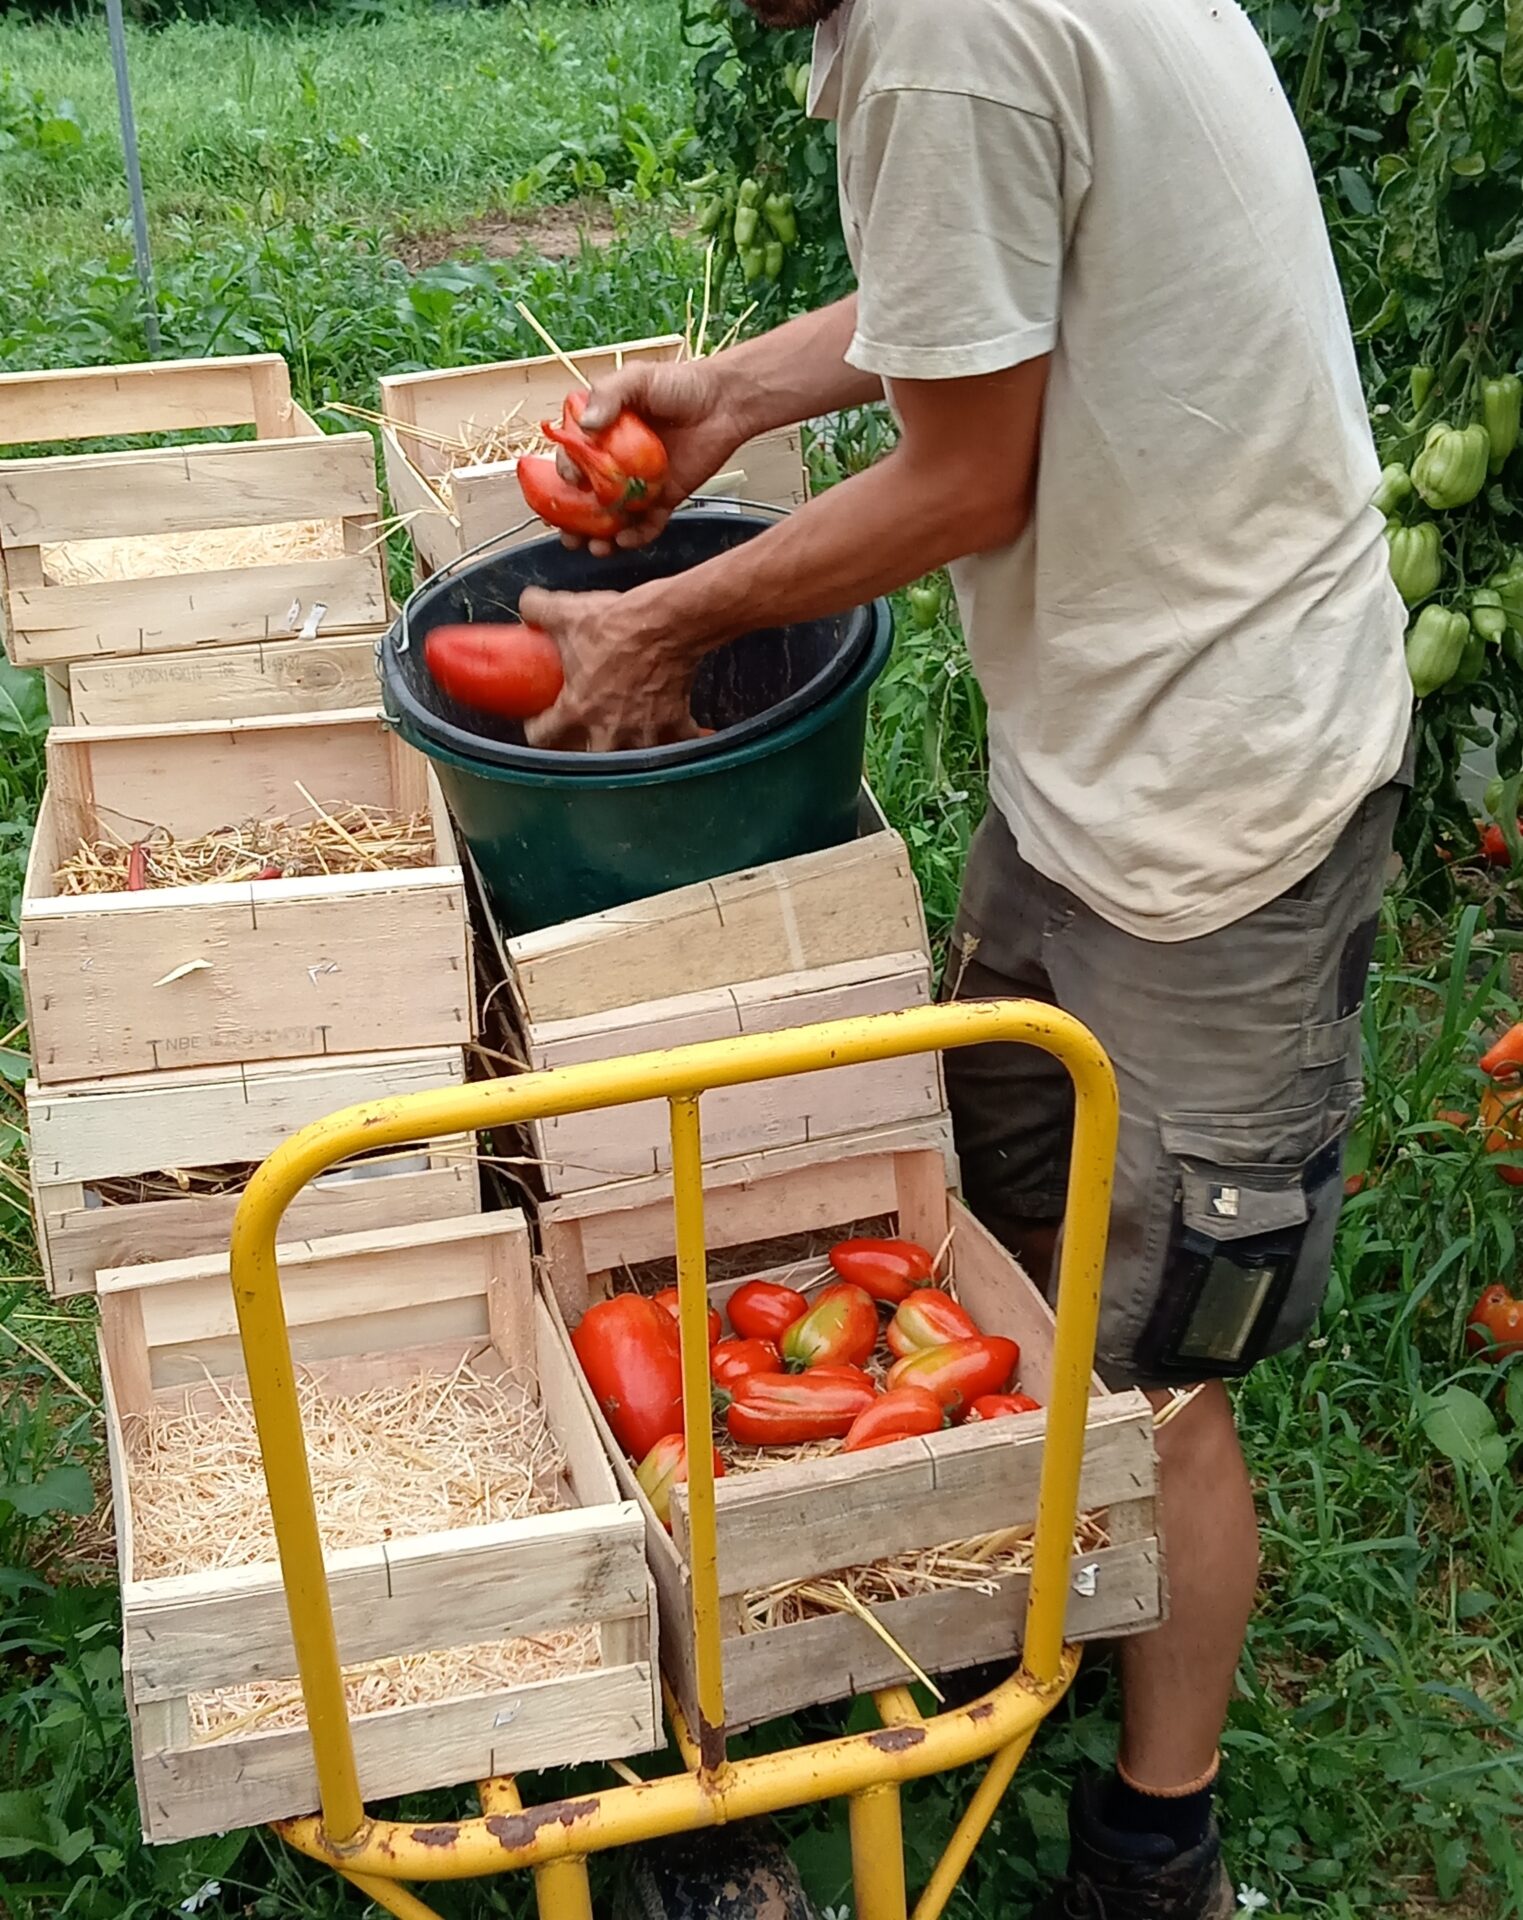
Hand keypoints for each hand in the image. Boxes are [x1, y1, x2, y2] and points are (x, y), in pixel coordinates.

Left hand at [520, 585, 703, 750]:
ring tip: (629, 740)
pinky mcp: (674, 721)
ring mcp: (643, 730)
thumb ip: (540, 610)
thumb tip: (529, 606)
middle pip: (589, 760)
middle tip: (582, 736)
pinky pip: (678, 743)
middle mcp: (609, 729)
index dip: (536, 731)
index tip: (540, 723)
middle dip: (583, 750)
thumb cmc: (620, 623)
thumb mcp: (568, 613)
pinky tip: (676, 735)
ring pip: (634, 760)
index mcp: (578, 709)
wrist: (667, 622)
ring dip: (631, 751)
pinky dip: (679, 741)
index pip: (544, 737)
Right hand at [553, 359, 749, 555]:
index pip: (574, 457)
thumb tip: (586, 424)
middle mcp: (615, 461)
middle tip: (568, 534)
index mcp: (601, 433)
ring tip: (595, 547)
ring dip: (600, 536)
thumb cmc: (681, 383)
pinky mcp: (664, 498)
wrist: (725, 402)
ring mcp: (639, 484)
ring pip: (613, 516)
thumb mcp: (637, 378)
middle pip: (587, 496)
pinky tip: (626, 540)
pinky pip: (647, 523)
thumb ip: (608, 394)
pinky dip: (636, 536)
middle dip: (573, 519)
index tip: (571, 481)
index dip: (567, 472)